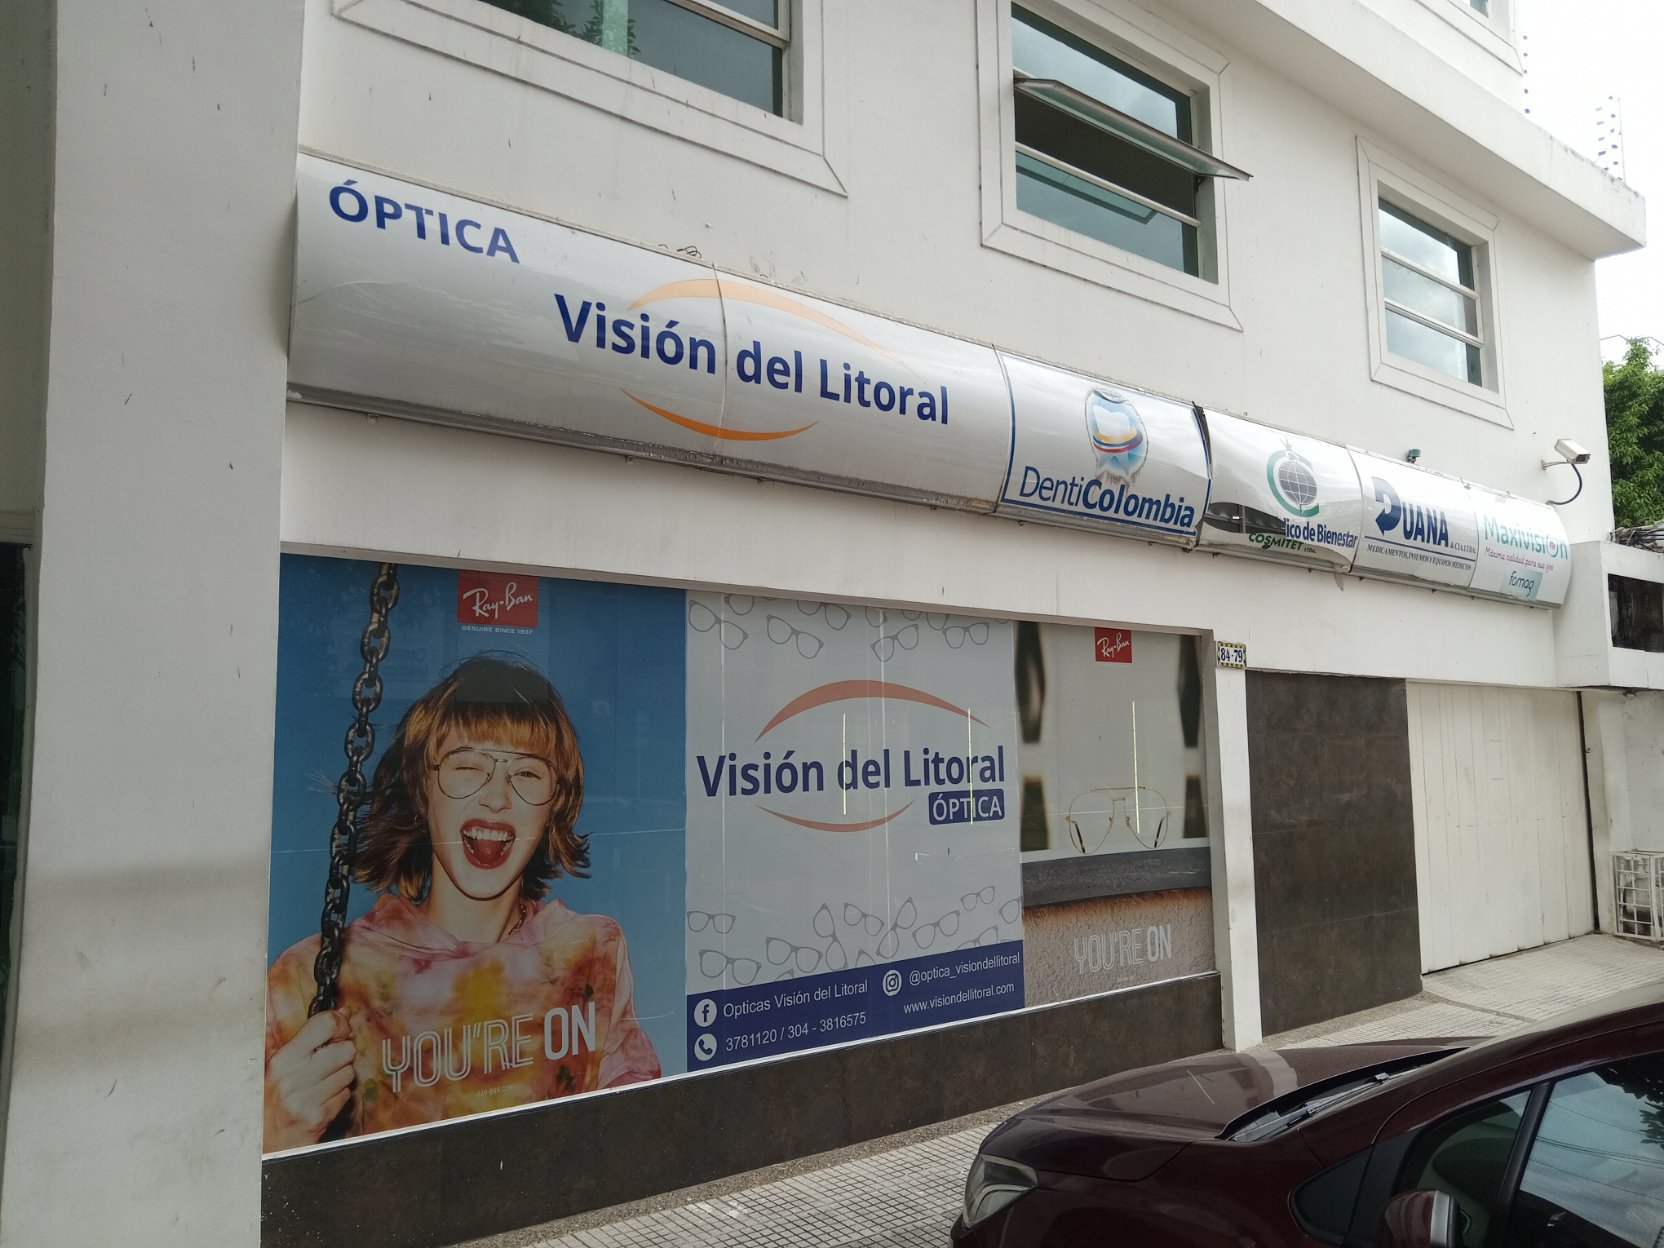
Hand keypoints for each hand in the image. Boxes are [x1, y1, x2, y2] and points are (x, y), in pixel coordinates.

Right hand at [264, 1008, 355, 1150]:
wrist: (266, 1141)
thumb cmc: (275, 1097)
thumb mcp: (280, 1064)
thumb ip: (309, 1036)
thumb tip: (343, 1012)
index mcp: (283, 1058)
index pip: (325, 1024)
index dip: (340, 1023)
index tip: (340, 1030)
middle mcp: (294, 1077)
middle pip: (346, 1049)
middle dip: (342, 1055)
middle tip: (329, 1063)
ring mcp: (306, 1098)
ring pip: (349, 1073)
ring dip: (340, 1077)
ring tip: (321, 1084)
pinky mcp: (318, 1117)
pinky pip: (346, 1095)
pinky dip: (339, 1096)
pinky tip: (322, 1100)